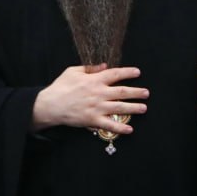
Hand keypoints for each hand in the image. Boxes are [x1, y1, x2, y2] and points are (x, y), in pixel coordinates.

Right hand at [31, 64, 147, 133]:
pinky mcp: (92, 120)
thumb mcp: (73, 71)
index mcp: (94, 80)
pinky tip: (130, 129)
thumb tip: (104, 66)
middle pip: (122, 92)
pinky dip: (120, 128)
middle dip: (136, 92)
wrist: (50, 105)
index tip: (138, 72)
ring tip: (144, 108)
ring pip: (120, 108)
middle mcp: (98, 93)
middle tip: (146, 93)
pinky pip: (109, 125)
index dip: (128, 73)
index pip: (115, 74)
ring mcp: (97, 107)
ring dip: (134, 108)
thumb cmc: (60, 87)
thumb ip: (90, 68)